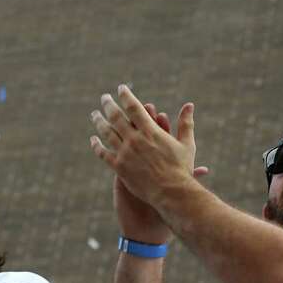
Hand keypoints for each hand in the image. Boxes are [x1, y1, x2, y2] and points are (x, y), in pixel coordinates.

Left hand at [90, 86, 203, 214]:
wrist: (172, 193)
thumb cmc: (182, 169)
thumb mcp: (187, 144)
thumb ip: (185, 123)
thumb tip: (189, 105)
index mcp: (150, 131)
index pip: (133, 107)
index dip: (126, 95)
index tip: (121, 88)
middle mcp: (135, 139)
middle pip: (116, 116)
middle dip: (108, 104)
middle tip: (104, 98)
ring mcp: (125, 153)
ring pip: (106, 132)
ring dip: (99, 121)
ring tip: (95, 114)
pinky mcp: (119, 167)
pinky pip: (103, 153)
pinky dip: (97, 145)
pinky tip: (93, 140)